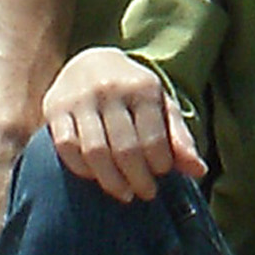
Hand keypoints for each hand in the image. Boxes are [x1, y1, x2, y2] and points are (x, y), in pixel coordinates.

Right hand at [38, 50, 203, 198]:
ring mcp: (79, 98)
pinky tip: (95, 178)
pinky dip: (82, 169)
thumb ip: (179, 138)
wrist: (91, 61)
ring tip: (125, 193)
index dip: (160, 165)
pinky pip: (66, 147)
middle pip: (125, 149)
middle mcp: (109, 89)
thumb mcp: (161, 106)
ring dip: (111, 181)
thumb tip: (199, 171)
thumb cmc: (133, 93)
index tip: (162, 174)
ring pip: (95, 152)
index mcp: (142, 87)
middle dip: (139, 178)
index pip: (154, 139)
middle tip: (146, 193)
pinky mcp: (55, 107)